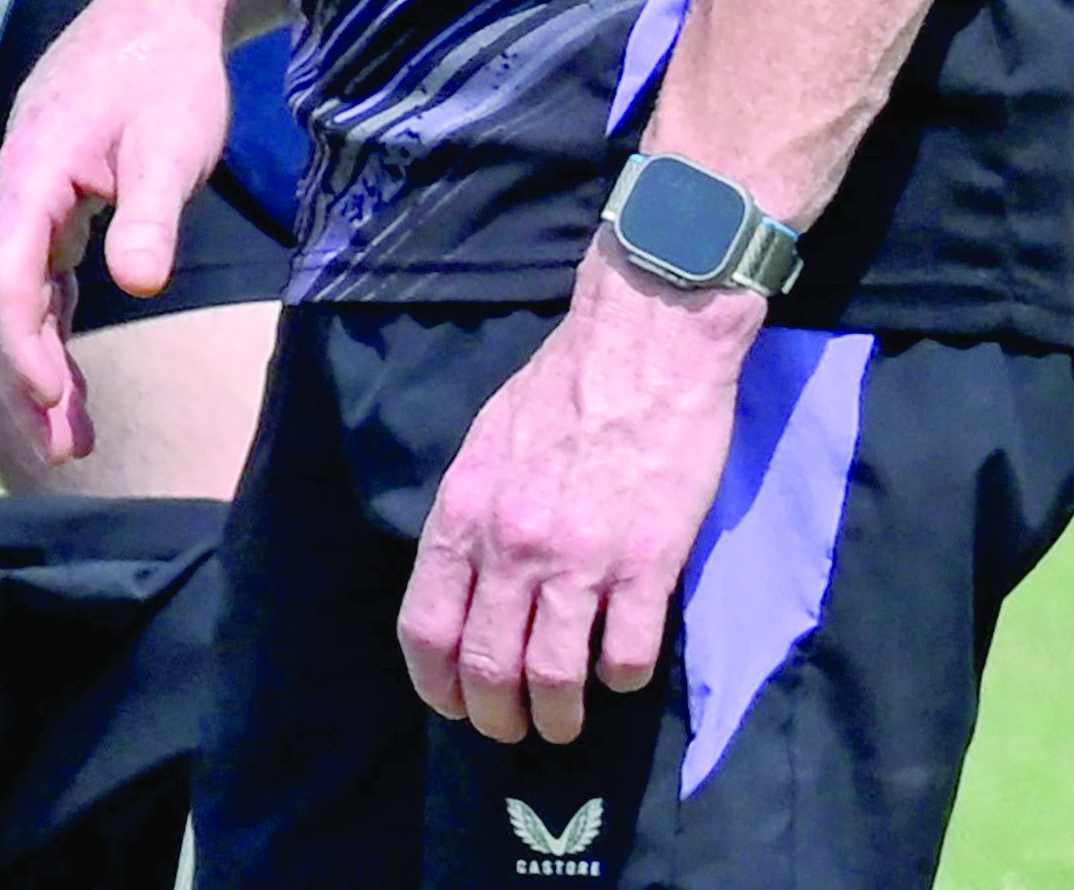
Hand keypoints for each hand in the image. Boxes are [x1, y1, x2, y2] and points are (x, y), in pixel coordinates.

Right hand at [0, 0, 240, 461]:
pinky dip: (54, 325)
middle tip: (63, 450)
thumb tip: (136, 285)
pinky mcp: (59, 193)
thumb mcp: (171, 144)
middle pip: (3, 296)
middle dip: (27, 375)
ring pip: (22, 290)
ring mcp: (35, 191)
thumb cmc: (170, 72)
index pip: (5, 277)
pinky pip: (42, 272)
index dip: (22, 347)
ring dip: (41, 360)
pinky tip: (72, 371)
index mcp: (32, 174)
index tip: (53, 404)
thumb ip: (149, 215)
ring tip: (71, 435)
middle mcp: (19, 187)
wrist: (166, 6)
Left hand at [397, 250, 762, 743]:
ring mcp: (580, 559)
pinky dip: (621, 679)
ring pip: (554, 679)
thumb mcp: (488, 446)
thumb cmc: (562, 388)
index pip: (425, 627)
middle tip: (513, 728)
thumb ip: (473, 517)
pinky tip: (622, 670)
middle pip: (486, 667)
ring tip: (565, 722)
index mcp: (463, 512)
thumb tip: (466, 581)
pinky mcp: (648, 565)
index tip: (453, 704)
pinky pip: (627, 655)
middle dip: (495, 715)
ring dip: (558, 716)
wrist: (645, 344)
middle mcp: (511, 545)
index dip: (435, 683)